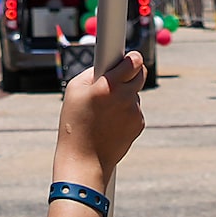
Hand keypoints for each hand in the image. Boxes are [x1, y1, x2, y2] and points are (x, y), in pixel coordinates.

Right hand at [52, 49, 145, 184]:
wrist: (85, 160)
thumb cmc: (75, 123)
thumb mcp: (74, 90)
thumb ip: (93, 71)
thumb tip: (108, 63)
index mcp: (109, 86)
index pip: (133, 61)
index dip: (131, 57)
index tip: (129, 56)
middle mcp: (125, 97)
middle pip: (141, 73)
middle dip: (131, 71)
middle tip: (117, 76)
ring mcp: (134, 112)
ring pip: (135, 92)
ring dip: (124, 94)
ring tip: (104, 109)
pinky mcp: (138, 124)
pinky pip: (134, 109)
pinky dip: (125, 111)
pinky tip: (109, 121)